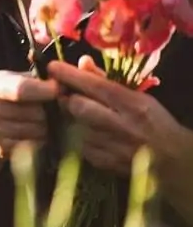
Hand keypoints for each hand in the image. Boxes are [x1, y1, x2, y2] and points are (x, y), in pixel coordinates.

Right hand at [0, 70, 58, 158]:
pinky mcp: (2, 149)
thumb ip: (35, 78)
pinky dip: (42, 139)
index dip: (45, 90)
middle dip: (52, 110)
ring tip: (46, 120)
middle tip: (56, 107)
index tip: (60, 90)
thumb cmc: (4, 97)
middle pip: (37, 113)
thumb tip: (64, 82)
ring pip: (39, 130)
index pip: (22, 89)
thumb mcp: (12, 79)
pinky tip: (38, 132)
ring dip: (49, 126)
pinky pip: (35, 145)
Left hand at [47, 58, 178, 174]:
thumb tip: (82, 63)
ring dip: (72, 120)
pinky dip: (79, 138)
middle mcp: (121, 125)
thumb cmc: (154, 123)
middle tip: (65, 96)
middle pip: (78, 107)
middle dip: (67, 99)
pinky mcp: (104, 163)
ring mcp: (112, 146)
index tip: (53, 67)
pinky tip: (89, 135)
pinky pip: (79, 146)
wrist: (173, 161)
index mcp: (132, 104)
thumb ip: (107, 81)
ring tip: (81, 116)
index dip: (70, 75)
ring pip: (75, 127)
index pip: (94, 85)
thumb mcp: (138, 97)